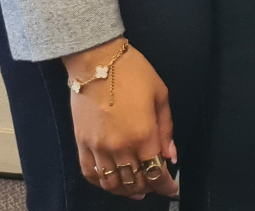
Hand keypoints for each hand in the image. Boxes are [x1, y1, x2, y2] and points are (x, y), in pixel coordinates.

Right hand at [65, 38, 178, 198]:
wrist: (97, 62)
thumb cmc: (134, 73)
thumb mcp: (160, 95)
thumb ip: (166, 129)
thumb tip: (171, 156)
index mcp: (143, 135)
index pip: (155, 172)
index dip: (165, 185)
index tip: (173, 190)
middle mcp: (119, 148)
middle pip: (134, 181)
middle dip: (148, 188)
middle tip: (156, 186)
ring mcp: (97, 148)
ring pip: (112, 183)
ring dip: (126, 191)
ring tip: (137, 190)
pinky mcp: (81, 145)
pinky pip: (91, 174)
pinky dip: (102, 184)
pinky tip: (112, 183)